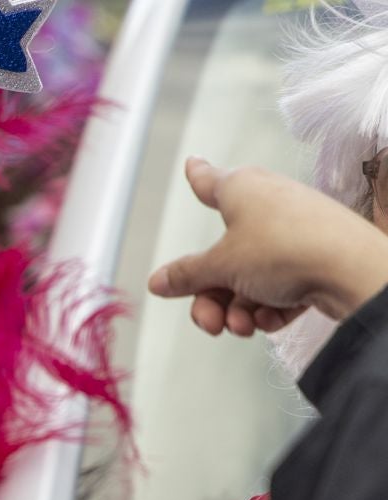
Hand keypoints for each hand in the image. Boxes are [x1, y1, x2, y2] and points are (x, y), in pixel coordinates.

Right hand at [148, 158, 387, 335]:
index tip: (191, 164)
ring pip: (249, 277)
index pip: (211, 181)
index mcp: (242, 190)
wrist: (350, 271)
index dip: (198, 176)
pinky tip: (268, 320)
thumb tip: (158, 281)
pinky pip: (278, 288)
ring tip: (241, 325)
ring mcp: (293, 233)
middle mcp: (268, 206)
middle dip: (211, 295)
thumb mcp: (220, 266)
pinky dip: (268, 309)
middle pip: (222, 255)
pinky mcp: (315, 259)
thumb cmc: (287, 248)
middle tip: (208, 319)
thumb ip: (187, 275)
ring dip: (237, 309)